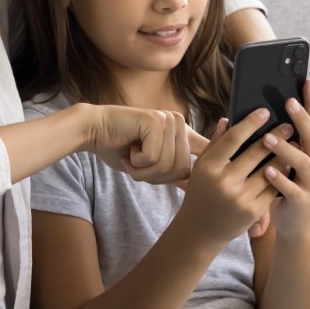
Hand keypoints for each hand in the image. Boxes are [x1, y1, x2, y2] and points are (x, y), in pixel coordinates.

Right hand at [84, 105, 205, 184]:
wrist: (92, 130)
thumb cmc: (119, 148)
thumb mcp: (151, 164)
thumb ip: (173, 172)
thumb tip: (196, 188)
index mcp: (183, 132)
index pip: (207, 152)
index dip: (209, 166)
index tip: (217, 170)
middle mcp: (179, 123)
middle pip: (182, 170)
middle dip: (155, 177)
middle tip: (137, 165)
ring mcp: (168, 120)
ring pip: (166, 166)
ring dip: (143, 171)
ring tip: (131, 156)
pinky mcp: (155, 120)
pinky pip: (152, 158)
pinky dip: (135, 162)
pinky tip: (128, 149)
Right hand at [177, 110, 295, 246]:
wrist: (201, 230)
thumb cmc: (201, 192)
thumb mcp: (201, 167)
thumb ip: (215, 143)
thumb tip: (228, 118)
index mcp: (208, 167)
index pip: (233, 138)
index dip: (250, 123)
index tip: (265, 111)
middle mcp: (224, 181)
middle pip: (255, 153)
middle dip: (275, 137)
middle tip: (289, 124)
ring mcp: (240, 198)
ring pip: (269, 171)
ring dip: (284, 155)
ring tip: (294, 142)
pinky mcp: (253, 211)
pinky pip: (273, 188)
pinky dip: (282, 175)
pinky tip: (290, 164)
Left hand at [259, 79, 309, 236]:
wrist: (295, 222)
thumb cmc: (287, 182)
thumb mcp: (287, 157)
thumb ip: (282, 136)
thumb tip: (265, 108)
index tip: (307, 81)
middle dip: (302, 118)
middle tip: (288, 102)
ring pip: (304, 162)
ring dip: (286, 148)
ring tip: (267, 137)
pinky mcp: (301, 201)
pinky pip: (291, 189)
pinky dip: (280, 178)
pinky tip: (266, 170)